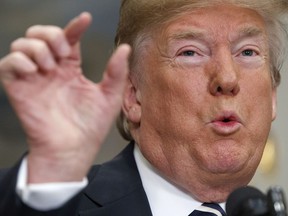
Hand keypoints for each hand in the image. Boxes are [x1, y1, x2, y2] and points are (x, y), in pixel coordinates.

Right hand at [0, 12, 130, 182]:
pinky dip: (19, 60)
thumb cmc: (91, 127)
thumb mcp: (109, 97)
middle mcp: (51, 70)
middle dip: (51, 34)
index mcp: (71, 69)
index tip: (85, 19)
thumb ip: (116, 72)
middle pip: (40, 34)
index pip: (69, 38)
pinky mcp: (19, 89)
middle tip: (65, 53)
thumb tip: (124, 48)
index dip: (75, 26)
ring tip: (52, 66)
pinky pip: (8, 64)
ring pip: (22, 44)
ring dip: (37, 47)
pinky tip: (36, 71)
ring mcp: (34, 79)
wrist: (74, 149)